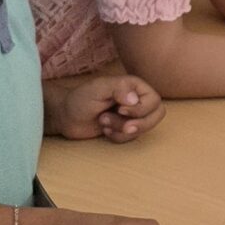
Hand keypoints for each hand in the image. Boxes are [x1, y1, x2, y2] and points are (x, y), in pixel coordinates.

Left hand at [49, 73, 165, 142]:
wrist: (67, 117)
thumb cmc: (80, 99)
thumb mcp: (97, 88)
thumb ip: (118, 88)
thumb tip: (135, 98)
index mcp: (134, 86)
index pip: (154, 100)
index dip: (140, 109)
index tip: (120, 109)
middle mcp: (137, 100)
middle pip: (157, 115)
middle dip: (138, 124)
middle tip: (119, 124)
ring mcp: (132, 115)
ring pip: (145, 128)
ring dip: (123, 130)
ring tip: (104, 123)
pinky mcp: (125, 128)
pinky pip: (132, 138)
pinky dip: (118, 137)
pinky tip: (105, 130)